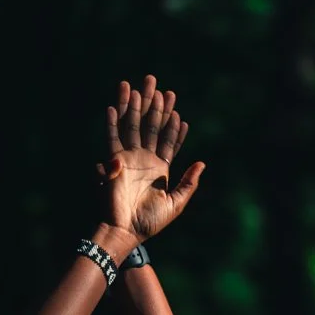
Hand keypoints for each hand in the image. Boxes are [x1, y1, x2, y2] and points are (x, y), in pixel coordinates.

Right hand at [95, 75, 204, 243]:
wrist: (126, 231)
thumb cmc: (150, 222)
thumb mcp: (176, 204)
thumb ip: (189, 183)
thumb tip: (202, 163)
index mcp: (160, 168)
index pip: (168, 140)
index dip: (173, 126)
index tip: (178, 112)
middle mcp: (144, 160)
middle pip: (150, 126)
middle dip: (154, 106)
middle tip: (155, 83)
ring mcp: (128, 159)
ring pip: (132, 126)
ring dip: (134, 107)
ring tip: (137, 87)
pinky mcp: (114, 162)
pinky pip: (112, 138)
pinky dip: (113, 122)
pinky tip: (114, 106)